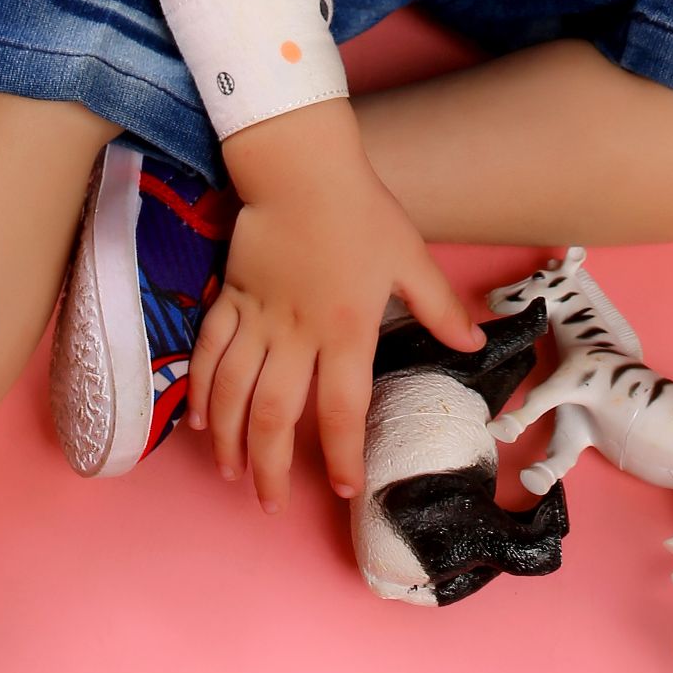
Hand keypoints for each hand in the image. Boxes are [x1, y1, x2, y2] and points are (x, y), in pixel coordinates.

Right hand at [188, 98, 482, 512]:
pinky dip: (201, 390)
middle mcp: (296, 335)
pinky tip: (197, 421)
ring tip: (231, 474)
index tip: (345, 487)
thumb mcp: (410, 257)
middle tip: (270, 504)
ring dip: (229, 439)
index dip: (343, 455)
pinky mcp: (230, 299)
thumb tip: (475, 340)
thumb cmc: (360, 211)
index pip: (341, 410)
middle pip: (274, 416)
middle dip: (270, 467)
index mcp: (346, 331)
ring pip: (233, 392)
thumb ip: (439, 306)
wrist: (301, 169)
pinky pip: (208, 353)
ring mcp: (257, 318)